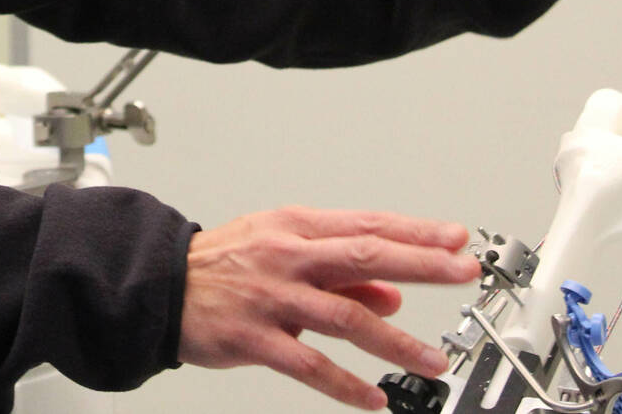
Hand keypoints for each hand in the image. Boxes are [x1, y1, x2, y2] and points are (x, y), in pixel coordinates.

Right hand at [178, 208, 478, 408]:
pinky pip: (308, 364)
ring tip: (432, 360)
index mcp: (296, 227)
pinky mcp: (254, 337)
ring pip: (344, 317)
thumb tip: (393, 291)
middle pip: (364, 257)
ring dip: (396, 341)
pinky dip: (344, 384)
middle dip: (421, 264)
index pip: (368, 225)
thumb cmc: (223, 264)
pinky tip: (372, 397)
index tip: (457, 240)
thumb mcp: (281, 249)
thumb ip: (340, 272)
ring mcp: (271, 297)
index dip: (416, 232)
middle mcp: (287, 256)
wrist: (158, 284)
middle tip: (463, 273)